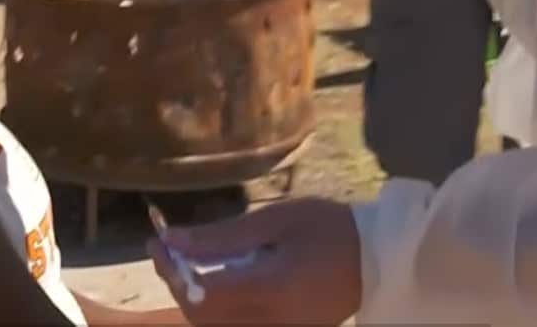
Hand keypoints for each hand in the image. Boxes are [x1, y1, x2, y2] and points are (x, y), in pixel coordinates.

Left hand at [147, 199, 361, 325]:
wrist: (380, 258)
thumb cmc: (328, 227)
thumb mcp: (274, 220)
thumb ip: (221, 236)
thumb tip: (172, 240)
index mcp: (273, 290)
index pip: (202, 295)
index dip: (171, 271)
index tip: (156, 243)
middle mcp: (274, 322)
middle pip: (204, 319)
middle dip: (178, 285)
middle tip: (170, 252)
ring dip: (195, 300)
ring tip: (190, 264)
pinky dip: (218, 310)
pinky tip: (218, 282)